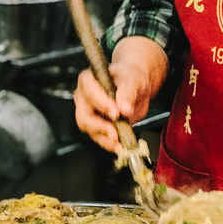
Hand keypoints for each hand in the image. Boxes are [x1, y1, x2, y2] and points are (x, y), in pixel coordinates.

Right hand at [74, 36, 168, 152]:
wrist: (137, 87)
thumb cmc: (131, 77)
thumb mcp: (132, 79)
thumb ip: (128, 91)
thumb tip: (124, 107)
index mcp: (89, 80)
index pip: (89, 92)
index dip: (101, 103)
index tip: (116, 112)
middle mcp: (84, 97)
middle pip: (84, 115)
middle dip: (99, 126)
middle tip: (115, 132)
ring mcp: (89, 113)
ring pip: (90, 129)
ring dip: (104, 138)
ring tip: (118, 142)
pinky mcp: (96, 126)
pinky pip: (99, 137)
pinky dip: (108, 143)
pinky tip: (119, 146)